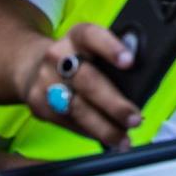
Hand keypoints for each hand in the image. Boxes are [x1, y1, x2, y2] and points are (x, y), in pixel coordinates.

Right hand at [17, 22, 141, 148]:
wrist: (33, 67)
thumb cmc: (77, 58)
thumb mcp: (92, 48)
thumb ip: (112, 59)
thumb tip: (142, 82)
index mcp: (77, 37)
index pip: (92, 36)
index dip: (111, 48)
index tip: (129, 62)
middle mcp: (58, 56)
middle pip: (87, 80)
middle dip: (114, 104)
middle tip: (134, 118)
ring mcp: (46, 81)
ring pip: (77, 108)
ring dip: (104, 127)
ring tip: (124, 139)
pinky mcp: (39, 104)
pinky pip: (69, 122)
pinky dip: (91, 133)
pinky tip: (106, 138)